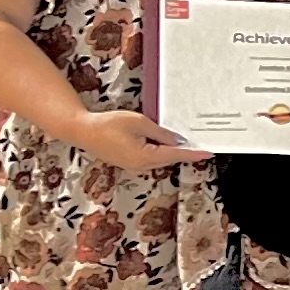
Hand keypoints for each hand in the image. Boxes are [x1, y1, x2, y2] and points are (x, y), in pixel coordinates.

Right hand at [58, 109, 210, 171]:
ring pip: (160, 159)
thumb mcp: (139, 123)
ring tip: (186, 143)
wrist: (81, 130)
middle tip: (202, 145)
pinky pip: (150, 158)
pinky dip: (161, 151)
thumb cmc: (107, 124)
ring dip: (173, 152)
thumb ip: (160, 133)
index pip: (176, 155)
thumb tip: (177, 140)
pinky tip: (165, 143)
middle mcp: (140, 165)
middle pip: (170, 158)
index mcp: (144, 156)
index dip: (193, 154)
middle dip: (185, 152)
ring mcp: (134, 166)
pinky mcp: (129, 162)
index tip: (208, 154)